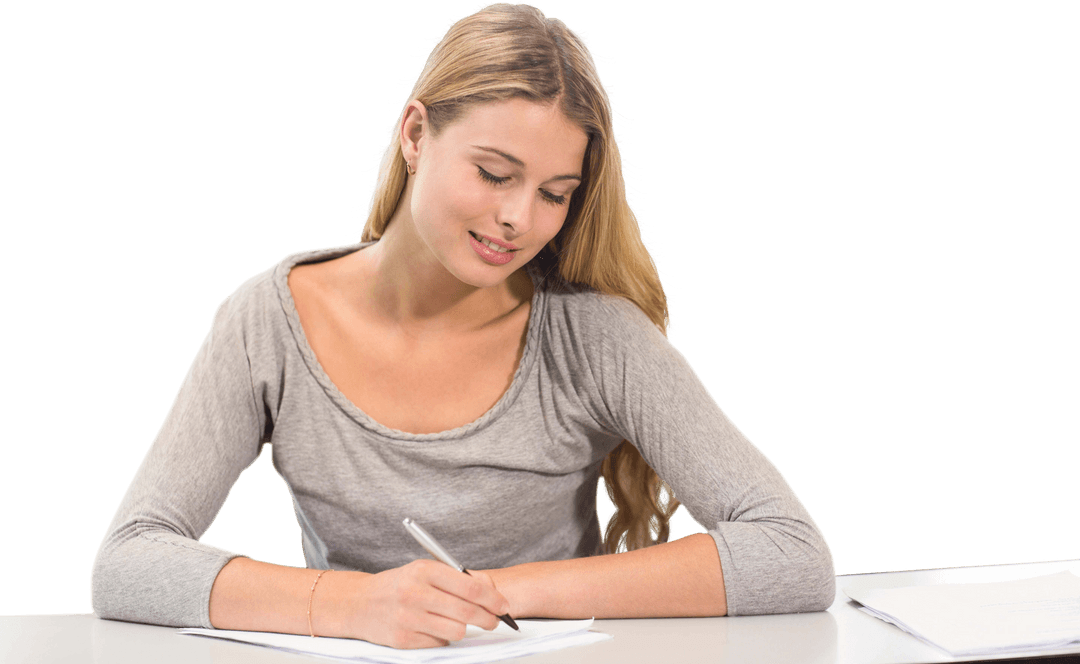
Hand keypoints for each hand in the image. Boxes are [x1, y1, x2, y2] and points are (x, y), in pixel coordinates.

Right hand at [322, 559, 510, 648]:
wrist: (360, 603)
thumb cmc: (399, 585)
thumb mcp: (425, 570)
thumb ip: (457, 578)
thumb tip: (492, 593)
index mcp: (424, 570)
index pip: (469, 586)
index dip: (492, 598)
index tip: (503, 605)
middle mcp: (414, 593)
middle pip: (467, 612)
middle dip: (488, 619)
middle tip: (494, 621)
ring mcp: (407, 618)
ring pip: (457, 631)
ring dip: (462, 629)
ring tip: (456, 622)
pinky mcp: (402, 639)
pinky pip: (439, 643)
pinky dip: (442, 638)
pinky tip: (432, 628)